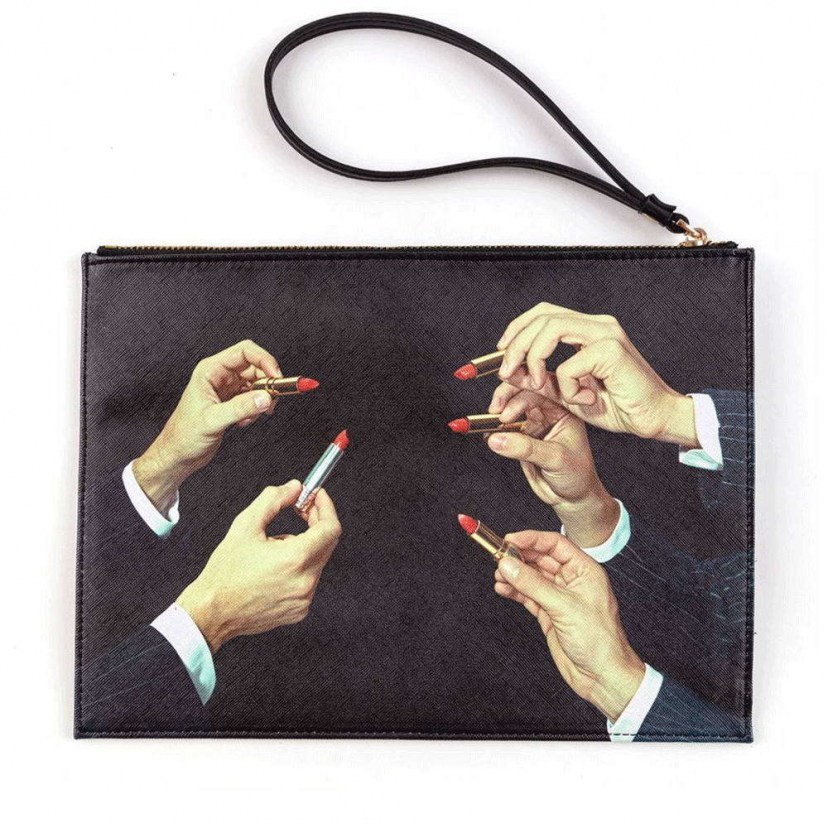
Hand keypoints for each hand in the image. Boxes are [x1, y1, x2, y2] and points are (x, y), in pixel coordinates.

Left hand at [133, 340, 281, 511]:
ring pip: (257, 383)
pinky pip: (253, 397)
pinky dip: (256, 408)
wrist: (178, 454)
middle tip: (271, 400)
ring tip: (254, 416)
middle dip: (267, 382)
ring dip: (262, 398)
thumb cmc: (184, 435)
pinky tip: (245, 422)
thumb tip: (265, 398)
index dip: (264, 360)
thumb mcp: (213, 420)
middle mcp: (219, 375)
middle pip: (255, 366)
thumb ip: (240, 408)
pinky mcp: (232, 401)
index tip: (277, 377)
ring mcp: (226, 388)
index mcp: (210, 370)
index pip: (244, 352)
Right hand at [177, 480, 341, 652]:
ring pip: (317, 561)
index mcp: (295, 559)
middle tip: (300, 509)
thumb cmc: (225, 574)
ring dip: (304, 545)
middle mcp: (305, 581)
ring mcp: (304, 599)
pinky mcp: (300, 610)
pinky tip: (276, 566)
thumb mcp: (245, 526)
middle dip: (316, 521)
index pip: (331, 528)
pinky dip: (299, 567)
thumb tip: (294, 488)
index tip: (316, 497)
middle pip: (327, 543)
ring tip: (274, 546)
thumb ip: (273, 499)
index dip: (325, 507)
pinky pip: (309, 580)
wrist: (212, 612)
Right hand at [485, 389, 618, 547]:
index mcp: (564, 409)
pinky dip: (494, 430)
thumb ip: (526, 448)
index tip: (506, 407)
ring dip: (497, 415)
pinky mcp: (521, 438)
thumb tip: (497, 439)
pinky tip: (488, 435)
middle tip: (494, 411)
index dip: (522, 390)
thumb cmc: (576, 476)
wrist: (572, 499)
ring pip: (511, 410)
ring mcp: (534, 424)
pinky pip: (504, 429)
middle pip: (523, 394)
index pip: (541, 389)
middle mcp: (548, 413)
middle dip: (505, 399)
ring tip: (489, 425)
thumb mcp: (555, 458)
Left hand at [494, 303, 699, 444]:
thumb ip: (541, 381)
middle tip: (506, 372)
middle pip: (543, 316)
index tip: (501, 352)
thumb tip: (510, 373)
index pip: (544, 312)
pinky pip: (571, 364)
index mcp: (588, 329)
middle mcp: (598, 325)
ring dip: (534, 357)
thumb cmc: (618, 406)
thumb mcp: (568, 393)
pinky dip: (568, 387)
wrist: (654, 419)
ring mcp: (607, 334)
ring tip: (539, 383)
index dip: (517, 327)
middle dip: (516, 344)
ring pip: (551, 328)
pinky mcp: (612, 351)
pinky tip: (584, 400)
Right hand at [494, 531, 644, 721]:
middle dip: (518, 557)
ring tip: (498, 575)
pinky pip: (528, 595)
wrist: (602, 677)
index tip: (508, 539)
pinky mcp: (549, 613)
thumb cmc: (599, 641)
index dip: (531, 539)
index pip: (554, 545)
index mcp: (584, 570)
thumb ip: (533, 585)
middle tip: (498, 556)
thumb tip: (509, 565)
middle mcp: (571, 581)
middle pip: (540, 559)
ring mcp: (559, 597)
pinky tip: (502, 589)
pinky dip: (514, 591)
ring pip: (531, 577)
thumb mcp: (564, 607)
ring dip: (514, 575)